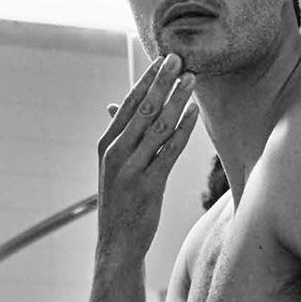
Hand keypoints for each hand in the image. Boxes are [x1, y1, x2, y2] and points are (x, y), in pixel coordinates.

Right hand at [96, 54, 198, 258]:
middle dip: (162, 82)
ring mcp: (131, 169)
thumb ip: (118, 136)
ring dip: (177, 100)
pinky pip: (169, 151)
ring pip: (157, 126)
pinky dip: (183, 129)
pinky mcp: (149, 185)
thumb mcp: (112, 168)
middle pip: (142, 109)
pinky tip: (194, 113)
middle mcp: (115, 154)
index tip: (161, 60)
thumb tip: (114, 104)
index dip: (146, 80)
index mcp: (106, 146)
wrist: (116, 243)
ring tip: (192, 80)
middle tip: (178, 58)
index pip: (127, 104)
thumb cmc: (119, 203)